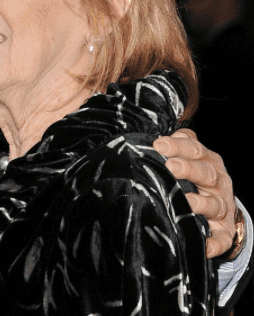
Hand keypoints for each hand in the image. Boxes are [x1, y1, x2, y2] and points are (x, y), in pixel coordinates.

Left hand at [153, 128, 236, 257]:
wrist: (221, 207)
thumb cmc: (196, 176)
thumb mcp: (191, 156)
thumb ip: (179, 142)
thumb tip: (160, 135)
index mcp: (208, 161)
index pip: (195, 149)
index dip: (177, 146)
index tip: (158, 145)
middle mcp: (218, 182)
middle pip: (206, 173)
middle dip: (189, 169)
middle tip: (170, 166)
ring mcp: (223, 208)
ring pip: (215, 205)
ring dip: (202, 204)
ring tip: (187, 202)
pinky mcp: (224, 232)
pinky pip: (222, 239)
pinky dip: (214, 243)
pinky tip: (205, 246)